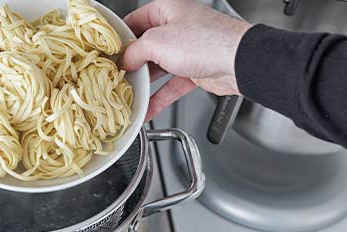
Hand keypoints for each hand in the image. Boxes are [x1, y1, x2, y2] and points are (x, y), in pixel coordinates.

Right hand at [120, 0, 251, 119]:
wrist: (239, 63)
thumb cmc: (206, 42)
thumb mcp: (157, 43)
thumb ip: (135, 52)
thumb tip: (125, 61)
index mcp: (167, 9)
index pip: (135, 20)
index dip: (120, 37)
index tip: (107, 52)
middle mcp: (177, 27)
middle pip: (145, 46)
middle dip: (131, 63)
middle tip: (115, 74)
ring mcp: (187, 49)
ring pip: (158, 67)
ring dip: (144, 83)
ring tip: (129, 93)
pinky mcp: (194, 70)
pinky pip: (171, 85)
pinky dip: (160, 97)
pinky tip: (148, 108)